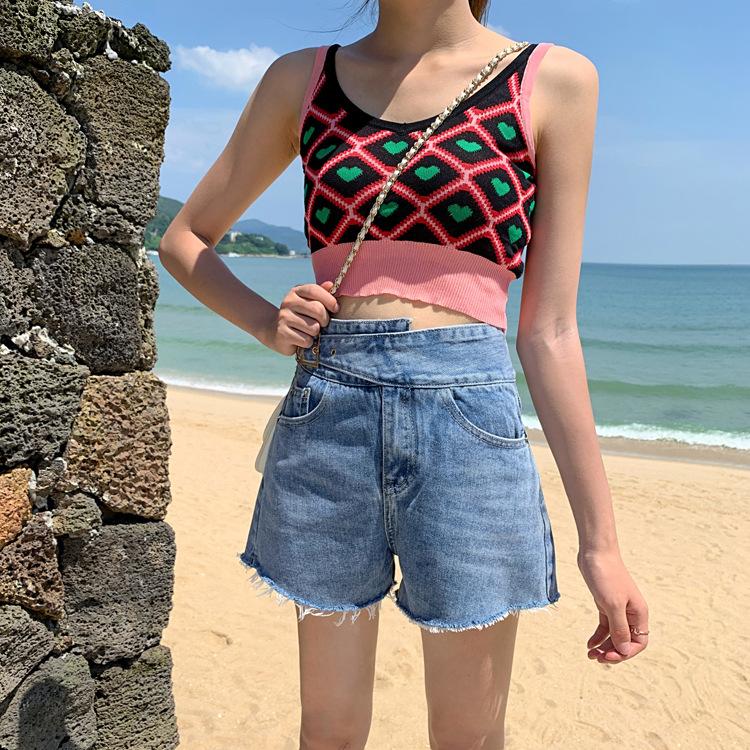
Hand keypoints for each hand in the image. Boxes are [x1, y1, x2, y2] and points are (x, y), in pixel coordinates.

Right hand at [263, 280, 338, 355]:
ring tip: (309, 331)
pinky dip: (308, 343)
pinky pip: (306, 340)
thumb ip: (321, 293)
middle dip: (325, 319)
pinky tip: (302, 339)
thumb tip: (330, 284)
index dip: (329, 299)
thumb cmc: (300, 315)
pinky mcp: (282, 333)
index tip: (336, 308)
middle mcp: (288, 302)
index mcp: (296, 291)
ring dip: (316, 333)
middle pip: (317, 310)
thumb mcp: (309, 302)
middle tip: (323, 324)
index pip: (314, 290)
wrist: (276, 332)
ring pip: (314, 328)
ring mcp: (284, 317)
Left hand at [577, 547, 648, 663]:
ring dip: (604, 646)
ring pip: (614, 635)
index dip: (625, 653)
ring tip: (590, 655)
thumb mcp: (612, 604)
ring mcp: (618, 608)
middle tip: (595, 658)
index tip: (608, 656)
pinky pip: (604, 625)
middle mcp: (631, 613)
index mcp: (639, 613)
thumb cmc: (606, 575)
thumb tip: (623, 650)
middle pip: (625, 641)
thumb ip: (619, 628)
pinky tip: (589, 643)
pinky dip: (598, 636)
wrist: (595, 552)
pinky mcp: (605, 603)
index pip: (638, 642)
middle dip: (612, 652)